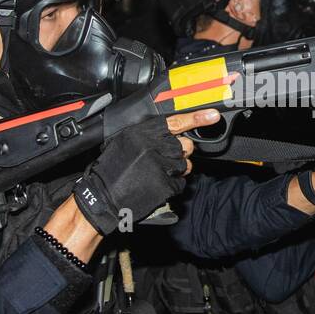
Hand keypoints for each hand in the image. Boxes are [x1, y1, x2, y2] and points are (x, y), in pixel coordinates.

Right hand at [69, 109, 218, 235]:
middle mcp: (154, 146)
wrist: (101, 197)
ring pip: (185, 164)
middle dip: (180, 153)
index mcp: (143, 132)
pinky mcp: (165, 184)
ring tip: (155, 175)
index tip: (213, 116)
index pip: (176, 121)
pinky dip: (171, 186)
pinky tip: (154, 186)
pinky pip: (180, 183)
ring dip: (176, 171)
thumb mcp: (124, 141)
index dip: (197, 118)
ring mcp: (161, 165)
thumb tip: (170, 133)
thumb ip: (147, 135)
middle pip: (185, 145)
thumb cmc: (110, 170)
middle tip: (164, 161)